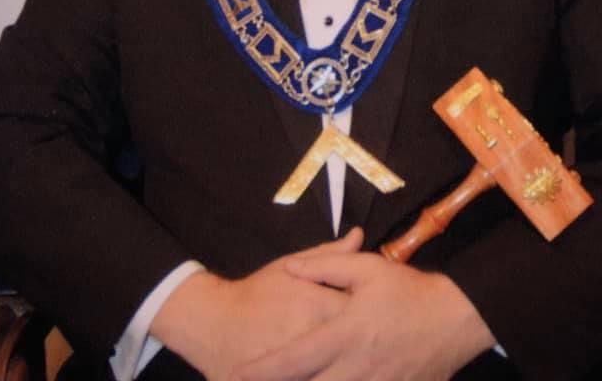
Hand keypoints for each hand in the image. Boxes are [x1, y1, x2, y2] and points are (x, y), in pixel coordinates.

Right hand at [151, 228, 363, 380]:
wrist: (212, 323)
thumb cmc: (255, 292)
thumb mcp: (289, 266)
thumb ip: (329, 255)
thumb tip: (359, 234)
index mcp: (315, 305)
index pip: (359, 312)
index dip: (377, 315)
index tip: (388, 318)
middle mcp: (309, 335)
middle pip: (353, 349)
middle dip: (371, 352)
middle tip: (380, 349)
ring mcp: (297, 367)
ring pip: (339, 373)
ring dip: (355, 371)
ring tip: (368, 368)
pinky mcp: (281, 380)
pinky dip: (329, 379)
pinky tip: (342, 376)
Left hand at [233, 251, 495, 380]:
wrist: (455, 319)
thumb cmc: (407, 291)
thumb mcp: (367, 269)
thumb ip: (325, 267)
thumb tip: (289, 268)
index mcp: (344, 335)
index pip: (293, 359)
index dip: (261, 371)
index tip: (234, 374)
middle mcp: (355, 369)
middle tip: (244, 380)